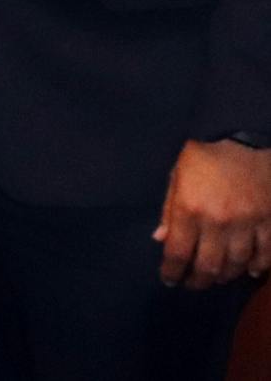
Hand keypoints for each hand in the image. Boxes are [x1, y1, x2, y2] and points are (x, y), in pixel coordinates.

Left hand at [155, 139, 270, 287]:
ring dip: (226, 275)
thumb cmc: (203, 153)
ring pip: (238, 263)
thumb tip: (161, 239)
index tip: (169, 279)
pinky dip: (259, 266)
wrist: (242, 135)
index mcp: (189, 209)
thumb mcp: (176, 175)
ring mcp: (247, 222)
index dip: (172, 271)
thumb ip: (169, 209)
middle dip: (198, 280)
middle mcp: (218, 221)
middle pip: (208, 265)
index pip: (178, 252)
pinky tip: (251, 271)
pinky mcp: (270, 220)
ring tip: (217, 277)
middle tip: (193, 284)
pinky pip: (266, 252)